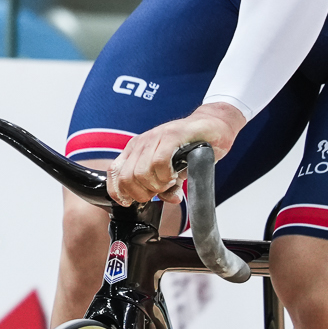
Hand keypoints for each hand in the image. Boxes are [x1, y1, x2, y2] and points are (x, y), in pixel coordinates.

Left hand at [103, 103, 245, 206]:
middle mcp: (141, 143)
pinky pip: (159, 163)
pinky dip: (167, 176)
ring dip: (157, 185)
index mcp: (135, 150)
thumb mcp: (173, 171)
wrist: (213, 126)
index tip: (131, 202)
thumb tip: (169, 200)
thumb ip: (167, 188)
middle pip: (127, 178)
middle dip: (143, 193)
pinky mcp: (171, 135)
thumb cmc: (192, 147)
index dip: (119, 192)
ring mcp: (155, 137)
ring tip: (170, 180)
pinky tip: (175, 174)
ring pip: (141, 173)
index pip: (114, 173)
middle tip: (160, 190)